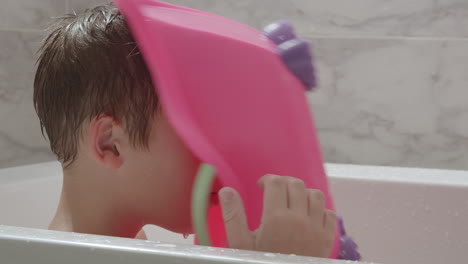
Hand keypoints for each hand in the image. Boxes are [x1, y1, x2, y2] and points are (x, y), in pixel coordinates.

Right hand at [219, 175, 335, 257]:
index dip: (267, 180)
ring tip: (292, 202)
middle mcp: (300, 219)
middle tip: (274, 192)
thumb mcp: (240, 245)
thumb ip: (233, 216)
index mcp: (276, 217)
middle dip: (284, 183)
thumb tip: (227, 191)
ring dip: (303, 193)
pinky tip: (309, 217)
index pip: (276, 183)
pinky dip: (320, 210)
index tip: (260, 187)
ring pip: (316, 195)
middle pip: (297, 184)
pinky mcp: (327, 240)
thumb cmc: (259, 263)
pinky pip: (330, 214)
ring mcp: (317, 229)